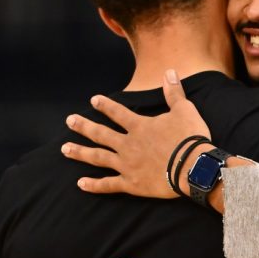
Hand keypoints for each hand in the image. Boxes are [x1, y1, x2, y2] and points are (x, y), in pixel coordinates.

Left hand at [62, 69, 210, 197]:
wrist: (194, 167)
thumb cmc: (190, 138)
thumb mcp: (184, 110)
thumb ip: (174, 92)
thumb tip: (170, 71)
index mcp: (140, 127)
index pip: (118, 113)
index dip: (105, 105)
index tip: (93, 100)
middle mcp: (128, 144)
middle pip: (100, 134)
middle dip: (83, 126)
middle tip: (68, 121)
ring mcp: (127, 165)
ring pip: (98, 157)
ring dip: (80, 152)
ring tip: (64, 149)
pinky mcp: (131, 184)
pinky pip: (108, 185)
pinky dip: (94, 185)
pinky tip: (80, 184)